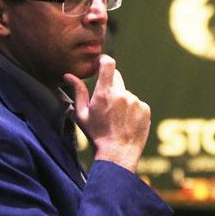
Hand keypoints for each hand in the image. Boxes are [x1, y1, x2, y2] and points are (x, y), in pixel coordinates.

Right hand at [63, 55, 150, 171]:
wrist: (118, 155)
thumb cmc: (96, 136)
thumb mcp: (82, 115)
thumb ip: (78, 92)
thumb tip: (69, 75)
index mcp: (105, 94)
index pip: (108, 64)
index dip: (104, 60)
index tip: (100, 63)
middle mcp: (122, 95)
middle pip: (116, 78)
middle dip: (109, 86)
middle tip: (105, 103)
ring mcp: (135, 102)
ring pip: (126, 94)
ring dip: (121, 101)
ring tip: (116, 120)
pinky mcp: (145, 109)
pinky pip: (137, 104)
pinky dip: (132, 110)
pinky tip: (126, 123)